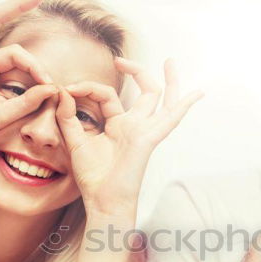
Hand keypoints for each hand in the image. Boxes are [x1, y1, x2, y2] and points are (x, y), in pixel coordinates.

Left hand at [55, 58, 202, 220]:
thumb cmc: (92, 178)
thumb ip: (68, 117)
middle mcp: (134, 126)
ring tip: (170, 62)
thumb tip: (63, 92)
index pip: (107, 95)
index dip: (87, 87)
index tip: (66, 89)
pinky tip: (197, 94)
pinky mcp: (148, 139)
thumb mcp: (75, 141)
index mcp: (118, 125)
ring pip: (162, 100)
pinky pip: (170, 118)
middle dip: (136, 71)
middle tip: (119, 59)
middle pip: (144, 92)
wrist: (102, 201)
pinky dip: (184, 105)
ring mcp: (144, 131)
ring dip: (169, 81)